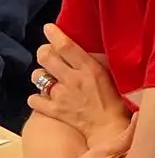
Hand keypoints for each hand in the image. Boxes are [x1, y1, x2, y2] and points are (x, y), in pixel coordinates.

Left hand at [28, 26, 128, 146]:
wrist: (111, 128)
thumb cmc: (118, 101)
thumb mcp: (112, 75)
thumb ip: (98, 61)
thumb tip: (88, 50)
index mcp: (89, 69)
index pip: (66, 46)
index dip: (54, 34)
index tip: (49, 28)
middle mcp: (72, 80)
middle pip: (46, 57)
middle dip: (44, 52)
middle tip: (48, 53)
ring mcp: (61, 95)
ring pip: (37, 77)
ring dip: (41, 75)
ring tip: (48, 77)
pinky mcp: (54, 110)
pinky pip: (34, 99)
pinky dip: (37, 97)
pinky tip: (45, 96)